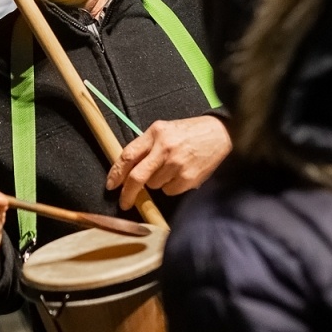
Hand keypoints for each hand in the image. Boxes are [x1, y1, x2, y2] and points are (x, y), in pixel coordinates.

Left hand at [105, 115, 231, 211]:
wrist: (221, 135)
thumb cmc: (190, 133)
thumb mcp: (165, 130)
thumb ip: (146, 145)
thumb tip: (126, 168)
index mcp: (155, 133)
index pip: (128, 155)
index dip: (116, 173)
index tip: (111, 185)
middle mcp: (165, 148)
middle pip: (137, 177)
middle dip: (127, 193)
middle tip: (123, 202)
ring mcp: (177, 164)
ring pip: (154, 185)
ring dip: (156, 182)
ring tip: (170, 169)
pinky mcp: (188, 178)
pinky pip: (169, 191)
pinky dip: (171, 187)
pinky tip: (180, 174)